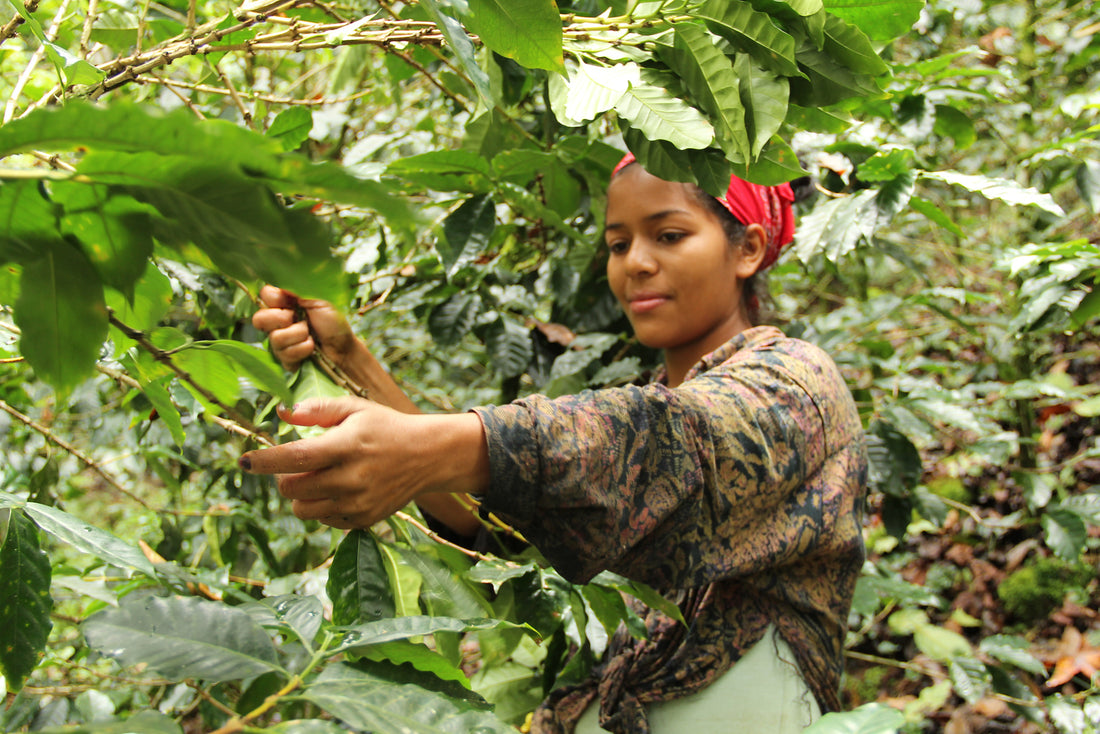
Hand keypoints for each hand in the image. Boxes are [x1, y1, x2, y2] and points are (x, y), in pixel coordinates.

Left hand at [238, 398, 490, 529]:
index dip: (263, 461)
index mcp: (346, 446)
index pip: (294, 457)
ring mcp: (357, 503)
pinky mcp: (363, 519)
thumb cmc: (385, 427)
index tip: (243, 461)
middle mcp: (351, 478)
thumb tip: (281, 414)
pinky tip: (336, 489)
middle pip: (292, 489)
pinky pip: (323, 520)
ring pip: (303, 510)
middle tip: (295, 464)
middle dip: (283, 477)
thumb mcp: (355, 408)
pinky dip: (320, 506)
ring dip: (299, 494)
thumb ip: (317, 410)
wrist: (427, 456)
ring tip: (315, 478)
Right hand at [252, 285, 357, 370]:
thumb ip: (296, 289)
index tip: (291, 302)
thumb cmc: (333, 321)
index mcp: (285, 302)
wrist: (344, 346)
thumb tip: (279, 283)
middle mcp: (277, 321)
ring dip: (299, 335)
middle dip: (282, 319)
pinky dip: (302, 350)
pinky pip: (283, 355)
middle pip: (258, 319)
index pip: (264, 295)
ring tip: (311, 335)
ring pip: (274, 339)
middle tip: (301, 320)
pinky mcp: (284, 358)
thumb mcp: (318, 299)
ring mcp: (279, 341)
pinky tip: (311, 348)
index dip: (275, 299)